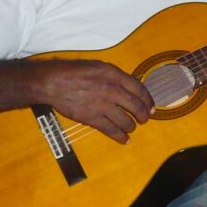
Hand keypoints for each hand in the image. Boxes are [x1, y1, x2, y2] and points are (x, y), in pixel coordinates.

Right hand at [39, 59, 153, 142]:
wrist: (54, 82)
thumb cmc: (76, 71)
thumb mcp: (100, 66)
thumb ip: (117, 76)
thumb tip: (130, 87)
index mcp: (115, 75)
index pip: (139, 89)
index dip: (148, 100)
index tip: (152, 106)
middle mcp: (112, 90)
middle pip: (136, 106)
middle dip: (144, 115)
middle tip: (145, 119)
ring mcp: (103, 105)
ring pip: (126, 120)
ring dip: (132, 126)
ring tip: (133, 127)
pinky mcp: (92, 118)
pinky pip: (111, 130)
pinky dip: (120, 137)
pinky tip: (125, 140)